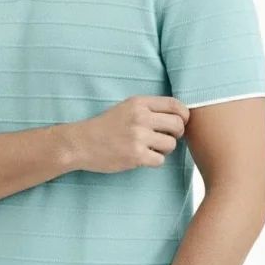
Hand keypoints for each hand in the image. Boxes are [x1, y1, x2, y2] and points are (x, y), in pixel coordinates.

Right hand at [67, 95, 188, 173]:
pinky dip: (154, 161)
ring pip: (171, 144)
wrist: (80, 143)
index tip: (181, 123)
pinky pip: (160, 160)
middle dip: (176, 134)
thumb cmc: (105, 127)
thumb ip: (149, 109)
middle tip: (166, 138)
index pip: (175, 105)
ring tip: (150, 148)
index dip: (184, 116)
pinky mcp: (135, 155)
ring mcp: (138, 137)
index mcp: (139, 103)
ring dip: (164, 149)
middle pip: (177, 125)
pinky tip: (142, 157)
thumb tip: (179, 117)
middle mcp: (140, 117)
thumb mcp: (126, 107)